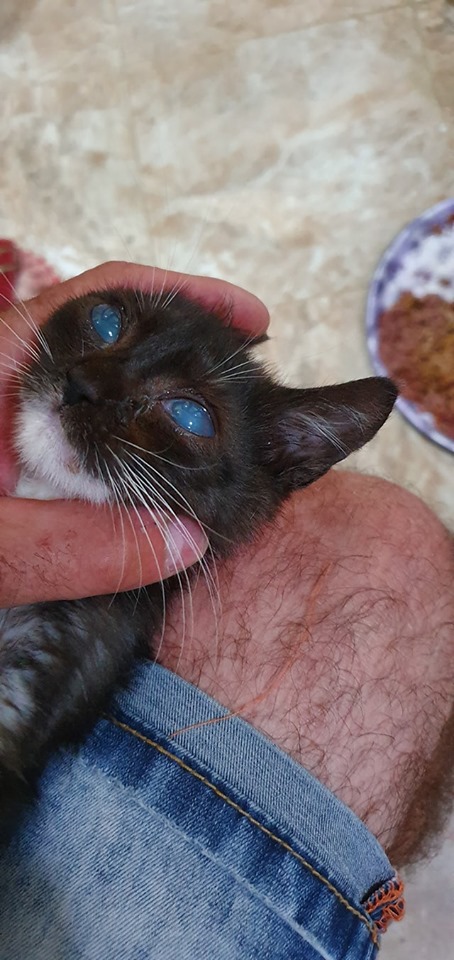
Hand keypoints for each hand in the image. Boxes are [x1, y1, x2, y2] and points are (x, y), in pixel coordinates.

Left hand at [0, 260, 268, 606]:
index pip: (102, 300)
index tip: (250, 319)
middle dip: (179, 355)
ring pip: (88, 391)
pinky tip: (135, 487)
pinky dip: (112, 454)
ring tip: (206, 440)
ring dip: (147, 409)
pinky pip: (68, 441)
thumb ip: (70, 545)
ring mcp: (0, 414)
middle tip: (242, 396)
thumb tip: (183, 540)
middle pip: (105, 337)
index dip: (183, 298)